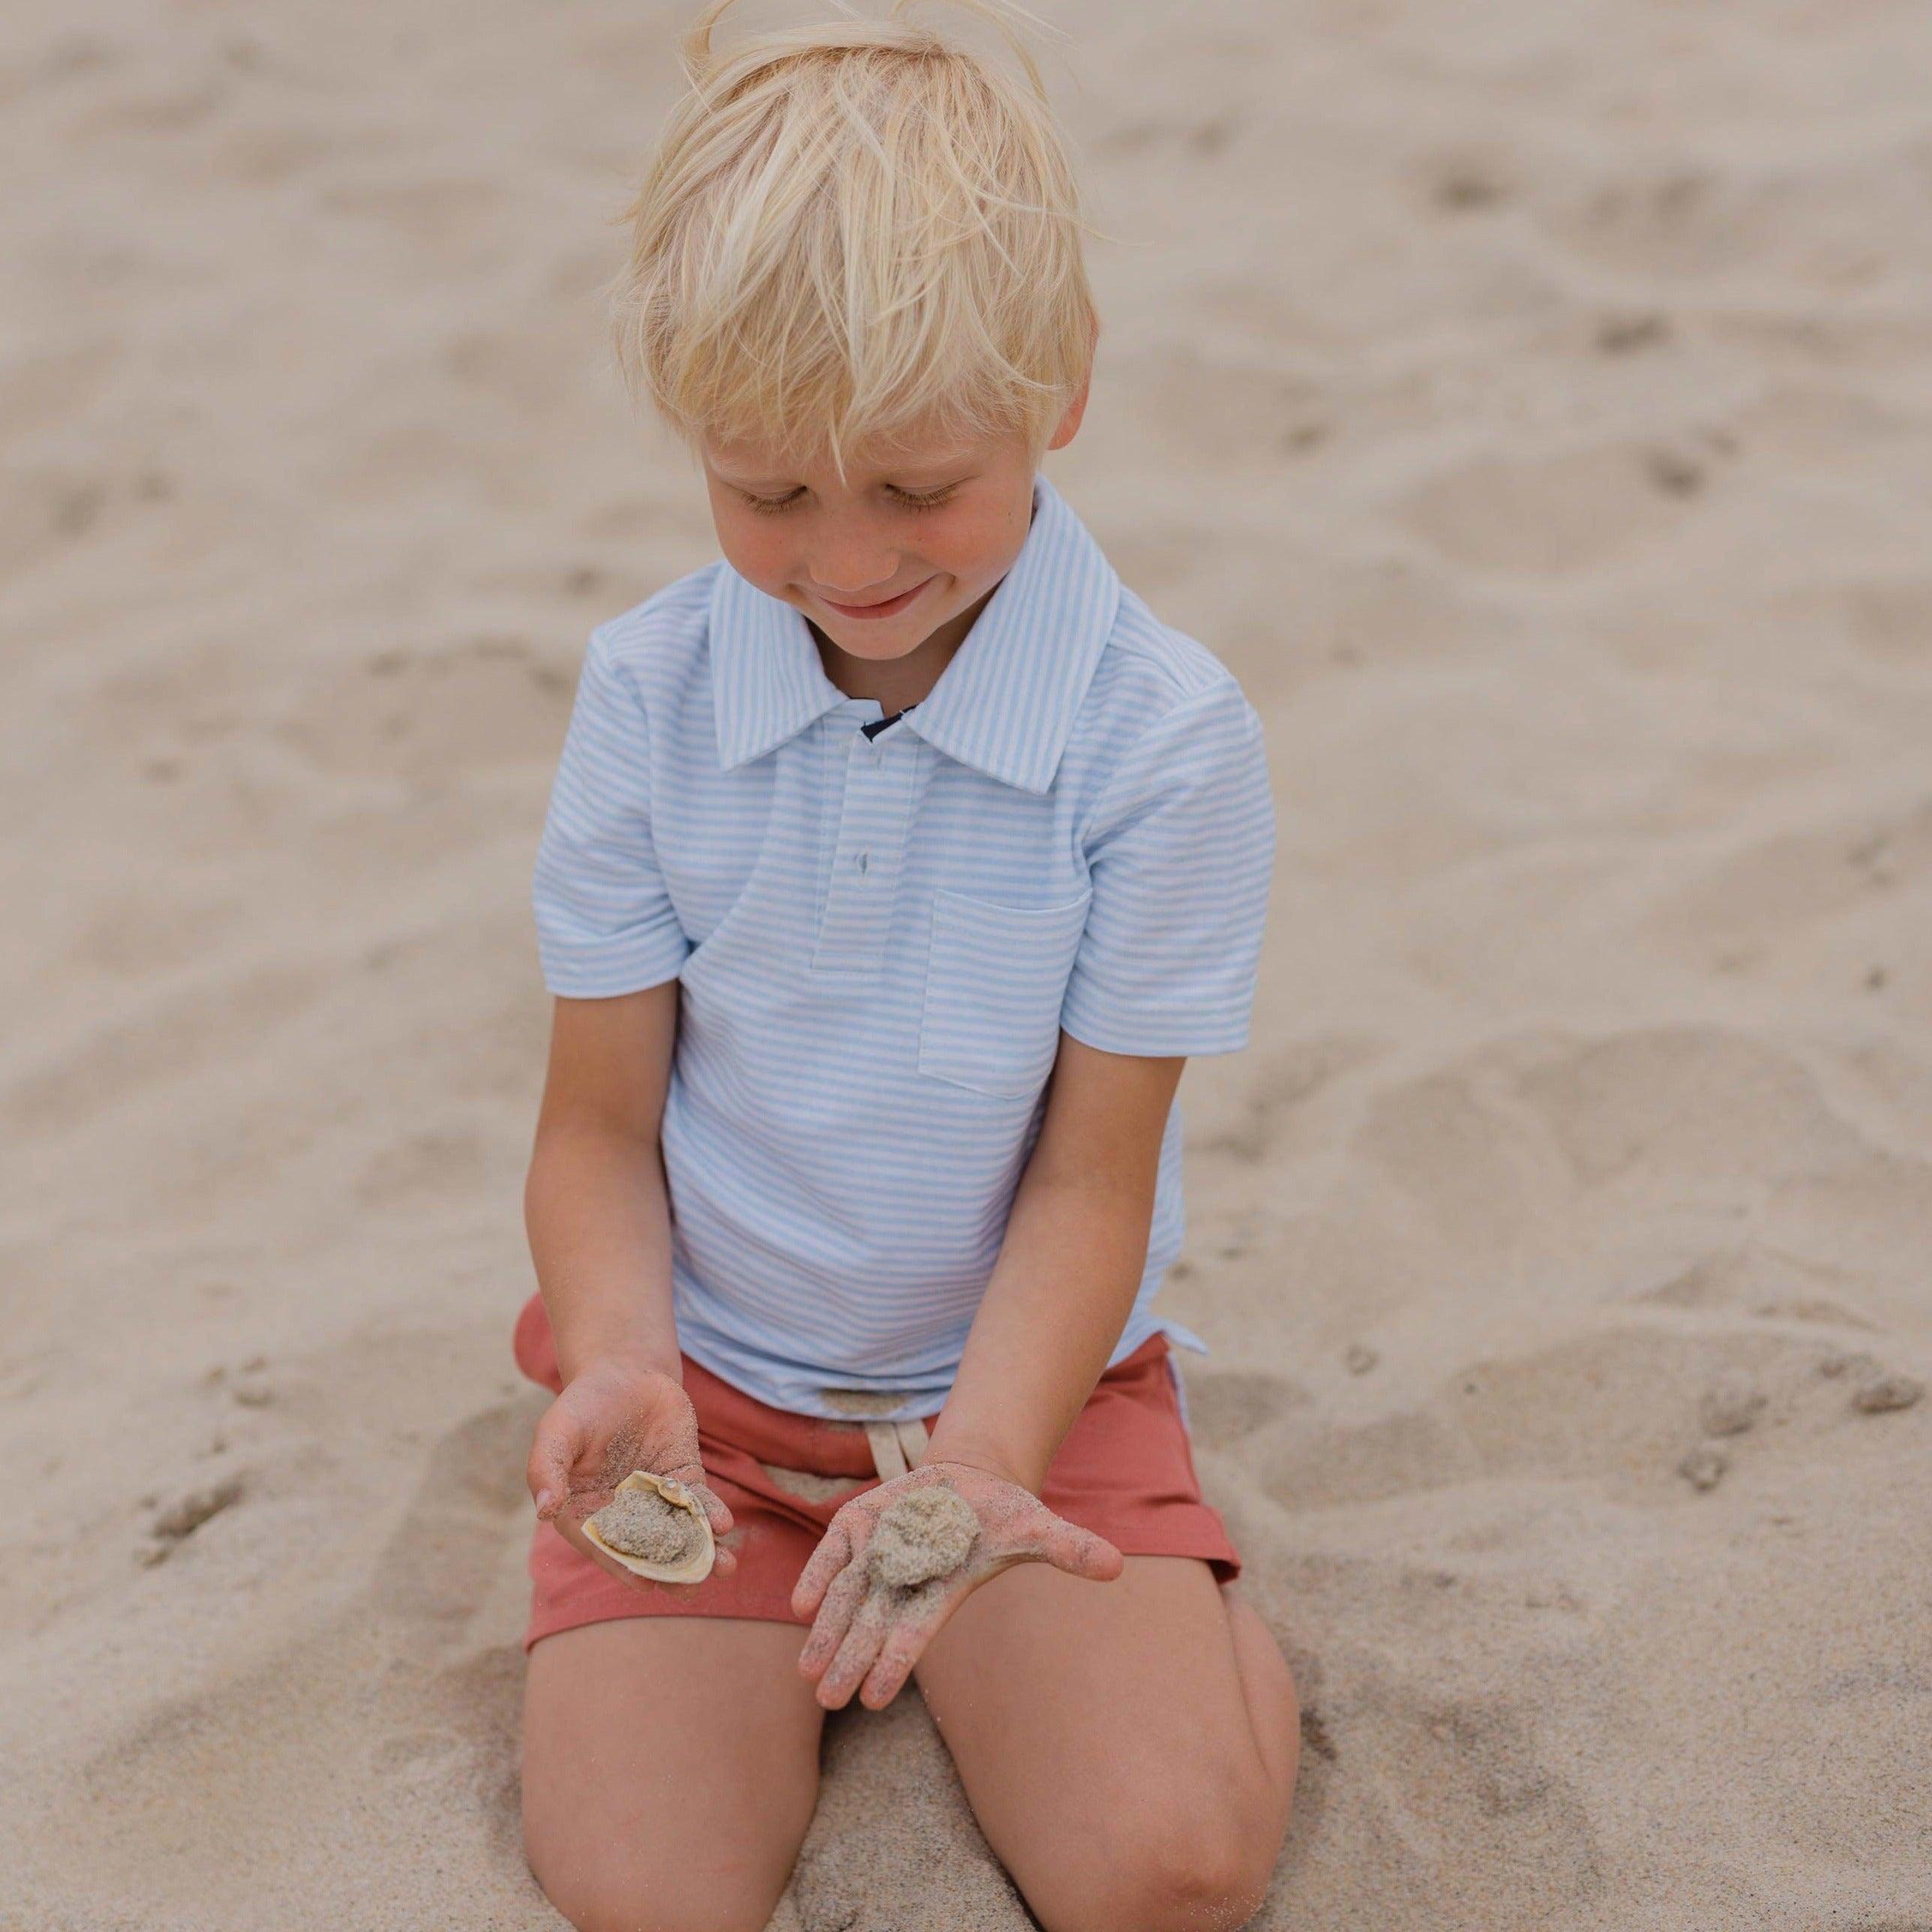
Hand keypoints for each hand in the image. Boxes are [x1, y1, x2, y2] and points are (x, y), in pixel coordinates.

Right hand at [525, 1358, 736, 1593]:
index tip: (647, 1586)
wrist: (624, 1371)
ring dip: (703, 1552)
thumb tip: (544, 1509)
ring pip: (679, 1532)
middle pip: (649, 1551)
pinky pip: (698, 1502)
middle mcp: (623, 1513)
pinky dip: (711, 1514)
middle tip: (697, 1586)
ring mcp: (656, 1497)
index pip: (606, 1550)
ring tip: (725, 1567)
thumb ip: (546, 1468)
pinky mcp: (682, 1478)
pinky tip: (723, 1524)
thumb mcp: (557, 1431)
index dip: (626, 1569)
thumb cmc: (582, 1405)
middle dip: (674, 1572)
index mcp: (586, 1513)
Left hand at [791, 1459, 1121, 1709]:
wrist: (970, 1480)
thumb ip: (1069, 1550)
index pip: (915, 1633)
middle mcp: (906, 1580)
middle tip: (826, 1701)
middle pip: (873, 1626)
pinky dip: (816, 1576)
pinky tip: (798, 1605)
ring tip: (805, 1673)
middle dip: (849, 1661)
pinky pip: (834, 1553)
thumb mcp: (1038, 1528)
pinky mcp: (860, 1525)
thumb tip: (1116, 1566)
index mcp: (943, 1589)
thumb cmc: (1004, 1515)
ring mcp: (879, 1553)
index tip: (873, 1699)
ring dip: (824, 1631)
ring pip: (846, 1597)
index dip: (895, 1663)